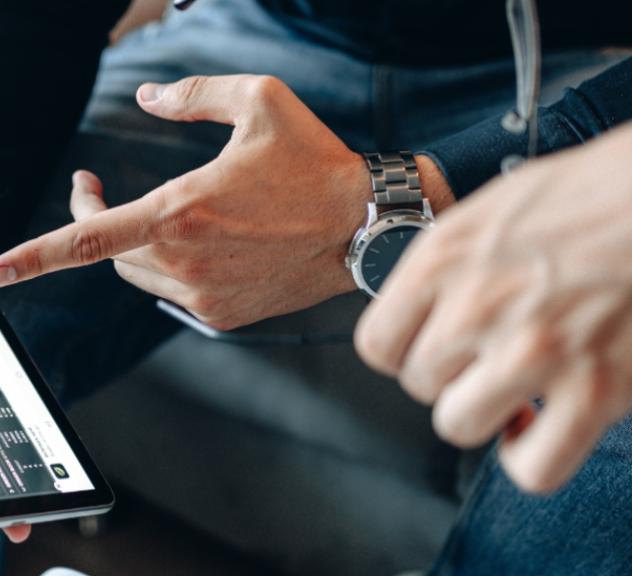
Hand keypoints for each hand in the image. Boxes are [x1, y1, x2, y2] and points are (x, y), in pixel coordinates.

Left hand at [0, 75, 452, 328]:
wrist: (365, 227)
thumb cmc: (314, 162)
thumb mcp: (259, 100)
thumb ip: (194, 94)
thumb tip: (150, 98)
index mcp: (181, 210)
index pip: (89, 238)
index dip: (36, 254)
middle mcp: (185, 260)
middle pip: (109, 252)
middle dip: (94, 221)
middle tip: (94, 188)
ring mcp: (202, 294)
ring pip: (136, 276)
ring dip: (131, 247)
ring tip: (160, 214)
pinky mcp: (221, 314)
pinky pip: (171, 294)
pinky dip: (169, 268)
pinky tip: (206, 245)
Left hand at [356, 123, 631, 492]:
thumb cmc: (594, 194)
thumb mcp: (495, 208)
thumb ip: (449, 264)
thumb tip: (418, 312)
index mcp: (444, 256)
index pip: (376, 344)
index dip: (404, 352)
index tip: (431, 347)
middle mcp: (477, 305)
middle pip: (419, 384)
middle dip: (452, 375)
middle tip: (490, 356)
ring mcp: (533, 351)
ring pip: (458, 424)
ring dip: (486, 412)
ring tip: (516, 387)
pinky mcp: (595, 390)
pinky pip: (532, 466)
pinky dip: (532, 456)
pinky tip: (547, 423)